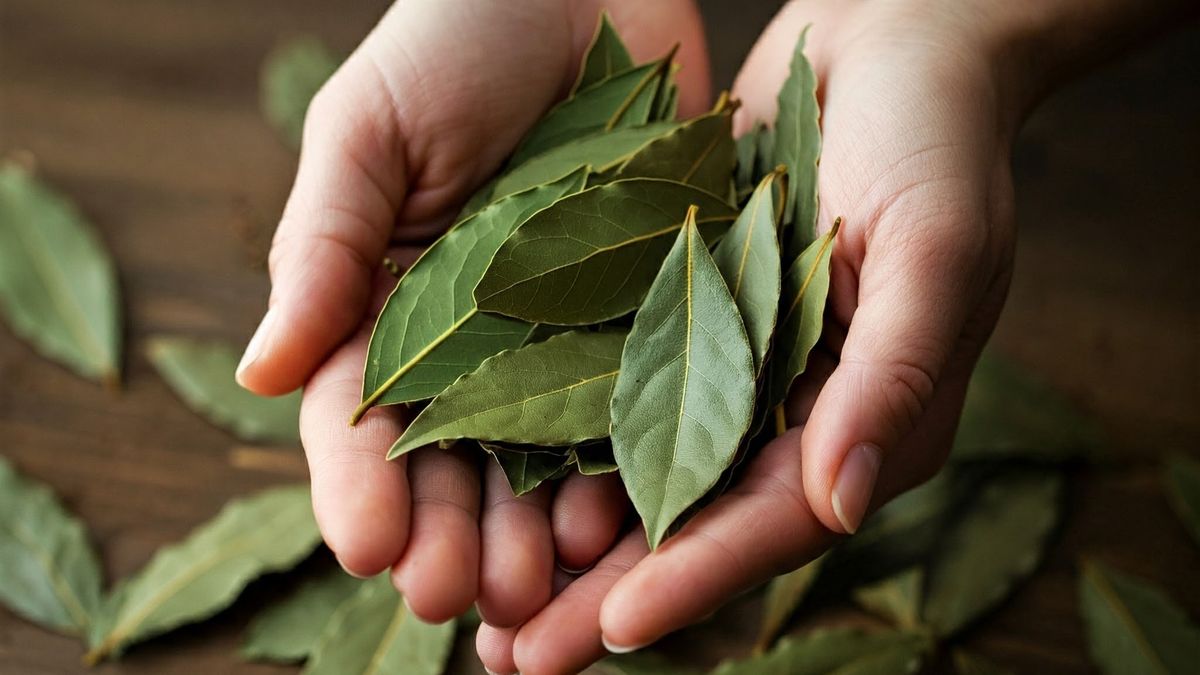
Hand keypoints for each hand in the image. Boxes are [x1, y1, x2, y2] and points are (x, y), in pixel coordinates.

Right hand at [234, 0, 709, 621]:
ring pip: (541, 461)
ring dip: (534, 532)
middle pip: (451, 462)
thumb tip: (257, 375)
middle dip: (449, 534)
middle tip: (456, 596)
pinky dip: (624, 472)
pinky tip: (621, 522)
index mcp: (386, 306)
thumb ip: (322, 250)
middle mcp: (472, 340)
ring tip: (540, 587)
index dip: (360, 486)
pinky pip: (633, 411)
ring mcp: (561, 337)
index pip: (359, 418)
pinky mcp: (646, 320)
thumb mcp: (367, 132)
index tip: (369, 543)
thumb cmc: (455, 38)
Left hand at [478, 1, 1027, 670]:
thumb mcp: (936, 248)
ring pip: (652, 476)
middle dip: (610, 594)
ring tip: (490, 608)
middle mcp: (805, 410)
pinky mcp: (700, 322)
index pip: (777, 517)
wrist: (895, 40)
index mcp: (876, 416)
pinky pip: (630, 398)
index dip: (695, 574)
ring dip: (572, 544)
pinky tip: (500, 489)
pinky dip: (569, 449)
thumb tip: (841, 504)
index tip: (611, 626)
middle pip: (700, 522)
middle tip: (518, 662)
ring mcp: (748, 369)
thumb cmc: (938, 136)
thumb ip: (894, 377)